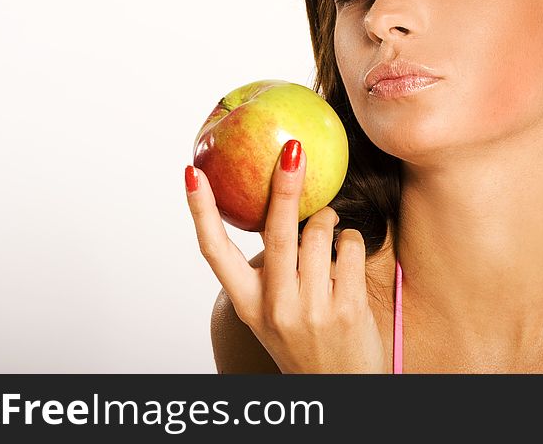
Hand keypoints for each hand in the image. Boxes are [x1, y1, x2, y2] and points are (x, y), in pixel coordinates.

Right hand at [185, 139, 386, 372]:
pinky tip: (346, 250)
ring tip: (328, 226)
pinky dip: (349, 238)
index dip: (201, 211)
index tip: (192, 174)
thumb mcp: (273, 313)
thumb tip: (277, 206)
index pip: (214, 252)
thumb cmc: (305, 342)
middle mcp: (275, 307)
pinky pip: (349, 247)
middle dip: (284, 187)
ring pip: (319, 234)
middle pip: (277, 234)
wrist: (341, 391)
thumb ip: (271, 269)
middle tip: (292, 151)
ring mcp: (311, 310)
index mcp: (247, 305)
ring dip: (327, 218)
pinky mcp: (346, 309)